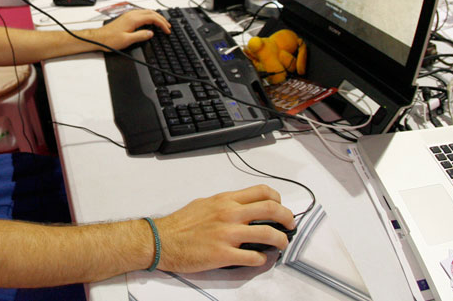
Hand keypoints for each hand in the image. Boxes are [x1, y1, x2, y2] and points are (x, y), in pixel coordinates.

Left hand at [90, 10, 170, 50]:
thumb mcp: (127, 40)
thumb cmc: (110, 39)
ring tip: (162, 23)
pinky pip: (142, 14)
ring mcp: (129, 15)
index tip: (167, 30)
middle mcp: (131, 15)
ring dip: (156, 17)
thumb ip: (141, 36)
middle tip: (168, 26)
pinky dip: (150, 17)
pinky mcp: (126, 18)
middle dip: (161, 19)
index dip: (162, 23)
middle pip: (151, 13)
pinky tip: (151, 22)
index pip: (152, 18)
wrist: (99, 38)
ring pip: (146, 12)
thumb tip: (151, 33)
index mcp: (133, 19)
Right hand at [153, 184, 294, 271]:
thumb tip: (242, 209)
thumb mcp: (204, 204)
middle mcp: (229, 214)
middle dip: (287, 218)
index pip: (261, 192)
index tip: (281, 207)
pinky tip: (260, 259)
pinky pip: (253, 257)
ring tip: (282, 244)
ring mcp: (228, 234)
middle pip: (271, 209)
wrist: (161, 240)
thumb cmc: (180, 224)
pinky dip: (262, 260)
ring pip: (268, 233)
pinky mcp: (224, 254)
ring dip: (281, 240)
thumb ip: (225, 205)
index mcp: (225, 200)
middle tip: (290, 225)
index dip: (278, 199)